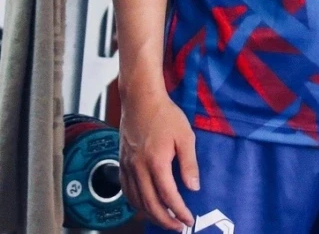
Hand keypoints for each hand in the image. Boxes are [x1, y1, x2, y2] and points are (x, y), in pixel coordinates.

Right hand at [118, 86, 197, 230]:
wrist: (140, 100)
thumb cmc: (165, 115)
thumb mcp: (185, 137)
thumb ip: (189, 164)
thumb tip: (193, 187)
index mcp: (156, 162)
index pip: (168, 196)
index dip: (179, 211)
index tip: (188, 219)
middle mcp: (138, 169)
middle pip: (150, 204)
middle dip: (165, 220)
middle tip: (178, 227)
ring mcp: (127, 167)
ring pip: (136, 201)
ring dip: (150, 215)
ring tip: (165, 220)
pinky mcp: (121, 164)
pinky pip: (127, 191)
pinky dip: (136, 204)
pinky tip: (146, 206)